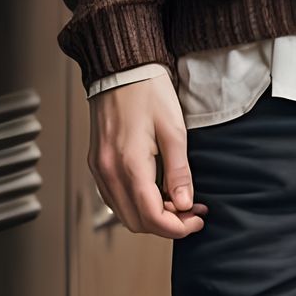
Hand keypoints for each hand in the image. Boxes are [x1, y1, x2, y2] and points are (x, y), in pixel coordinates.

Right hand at [88, 71, 206, 238]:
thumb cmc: (148, 92)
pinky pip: (114, 198)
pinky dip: (136, 204)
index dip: (178, 227)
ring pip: (124, 214)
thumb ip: (179, 172)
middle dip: (168, 224)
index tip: (198, 219)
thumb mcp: (174, 130)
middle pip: (137, 222)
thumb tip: (186, 204)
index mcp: (129, 164)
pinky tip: (156, 191)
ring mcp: (99, 169)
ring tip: (178, 200)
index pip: (152, 216)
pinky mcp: (97, 163)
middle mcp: (108, 171)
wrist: (121, 69)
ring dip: (151, 216)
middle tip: (193, 211)